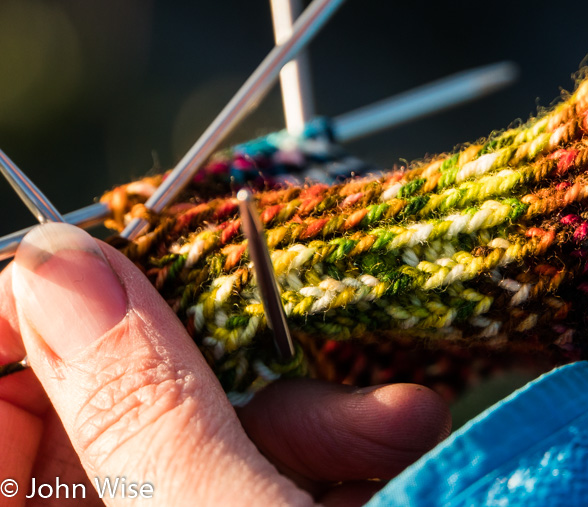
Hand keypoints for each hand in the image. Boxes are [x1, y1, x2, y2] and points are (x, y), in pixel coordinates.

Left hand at [0, 223, 450, 505]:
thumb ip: (142, 405)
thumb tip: (61, 263)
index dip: (26, 320)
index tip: (105, 266)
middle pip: (107, 413)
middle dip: (215, 365)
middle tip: (283, 328)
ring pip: (205, 437)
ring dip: (309, 409)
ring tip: (400, 416)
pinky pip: (268, 469)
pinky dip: (338, 449)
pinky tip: (405, 437)